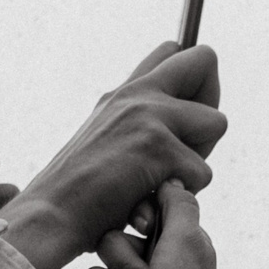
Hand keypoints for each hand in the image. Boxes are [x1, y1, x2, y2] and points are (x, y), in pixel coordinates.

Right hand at [0, 43, 225, 268]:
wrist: (51, 217)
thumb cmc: (79, 193)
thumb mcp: (105, 140)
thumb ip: (136, 124)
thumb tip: (182, 126)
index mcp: (123, 92)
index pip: (173, 51)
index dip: (193, 83)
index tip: (185, 118)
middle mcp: (137, 93)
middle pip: (205, 60)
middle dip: (208, 102)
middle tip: (186, 146)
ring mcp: (148, 116)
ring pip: (216, 123)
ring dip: (197, 160)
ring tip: (160, 180)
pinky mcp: (158, 147)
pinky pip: (203, 173)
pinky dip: (182, 195)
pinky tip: (150, 201)